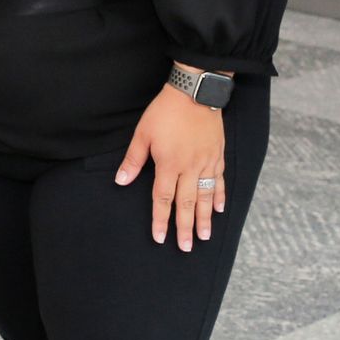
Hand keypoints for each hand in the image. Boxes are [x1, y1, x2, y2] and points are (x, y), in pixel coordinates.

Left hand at [114, 74, 225, 251]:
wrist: (194, 92)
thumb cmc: (165, 111)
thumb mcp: (143, 133)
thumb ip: (133, 160)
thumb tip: (120, 181)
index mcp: (168, 164)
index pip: (163, 199)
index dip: (161, 220)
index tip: (160, 238)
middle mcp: (189, 168)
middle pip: (186, 204)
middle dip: (185, 228)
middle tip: (186, 247)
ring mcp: (206, 162)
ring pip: (205, 196)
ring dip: (205, 218)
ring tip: (205, 236)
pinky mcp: (217, 155)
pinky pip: (219, 180)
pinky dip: (219, 196)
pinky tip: (219, 209)